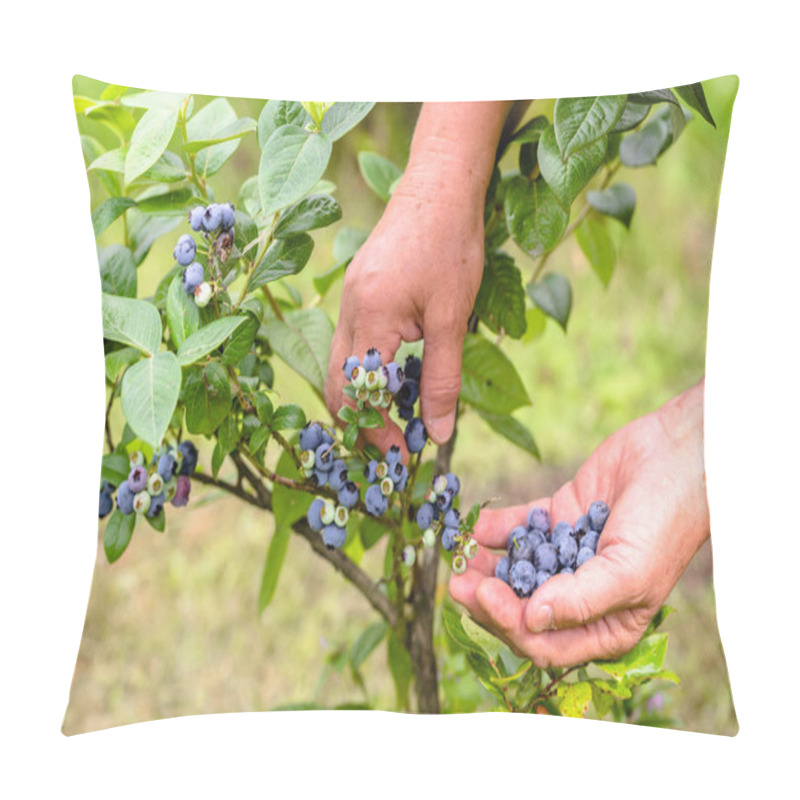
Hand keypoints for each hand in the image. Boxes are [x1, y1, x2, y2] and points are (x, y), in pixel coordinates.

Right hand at [324, 102, 512, 453]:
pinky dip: (369, 371)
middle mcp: (347, 311)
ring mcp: (348, 300)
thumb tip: (436, 433)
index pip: (358, 393)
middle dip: (360, 422)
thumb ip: (442, 378)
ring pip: (340, 365)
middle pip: (336, 384)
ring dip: (364, 398)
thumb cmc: (451, 245)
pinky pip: (352, 344)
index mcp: (369, 318)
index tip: (402, 456)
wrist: (439, 187)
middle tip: (393, 446)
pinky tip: (398, 378)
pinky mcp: (358, 293)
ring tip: (398, 418)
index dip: (376, 431)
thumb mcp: (454, 317)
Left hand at [449, 381, 709, 667]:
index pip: (548, 643)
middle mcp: (581, 594)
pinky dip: (494, 529)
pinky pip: (518, 529)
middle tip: (457, 582)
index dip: (511, 626)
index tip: (485, 596)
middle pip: (523, 609)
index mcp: (606, 624)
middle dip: (489, 600)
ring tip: (456, 556)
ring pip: (514, 570)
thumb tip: (531, 621)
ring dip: (484, 567)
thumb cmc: (666, 523)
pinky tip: (472, 527)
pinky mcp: (557, 518)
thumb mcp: (630, 572)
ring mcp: (566, 555)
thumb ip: (581, 601)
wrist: (677, 456)